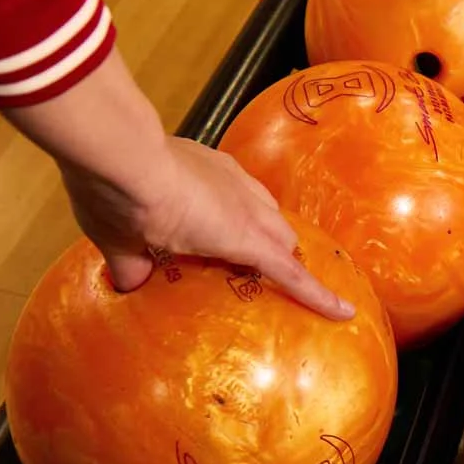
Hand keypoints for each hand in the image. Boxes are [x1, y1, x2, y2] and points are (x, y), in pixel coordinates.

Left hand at [62, 136, 354, 319]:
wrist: (119, 151)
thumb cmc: (126, 207)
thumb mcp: (124, 248)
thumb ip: (132, 268)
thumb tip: (130, 283)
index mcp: (237, 237)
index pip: (289, 272)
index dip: (317, 296)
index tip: (344, 312)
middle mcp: (247, 207)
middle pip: (286, 238)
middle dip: (287, 261)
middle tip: (268, 282)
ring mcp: (234, 178)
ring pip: (272, 208)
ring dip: (268, 230)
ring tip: (246, 244)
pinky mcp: (218, 158)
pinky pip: (247, 186)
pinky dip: (244, 204)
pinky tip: (217, 204)